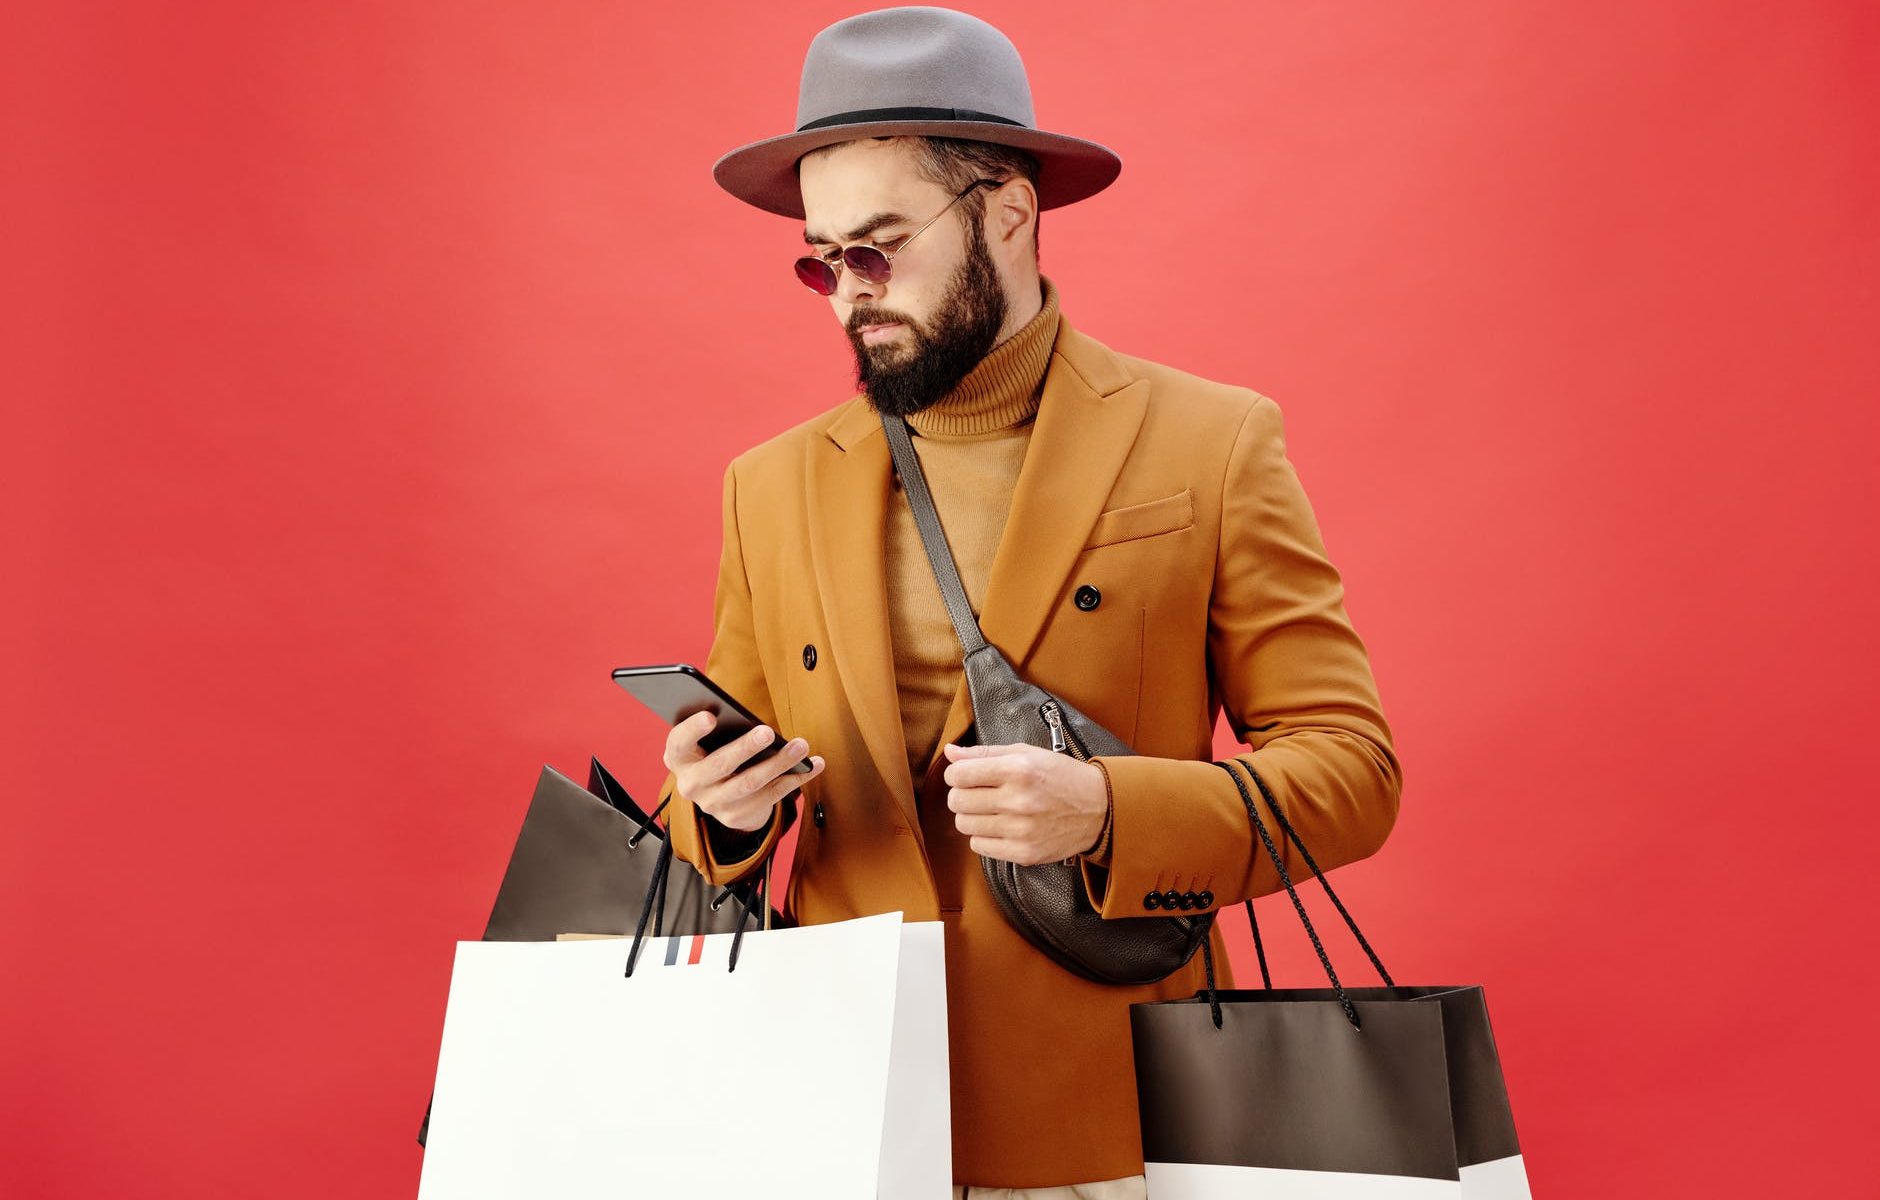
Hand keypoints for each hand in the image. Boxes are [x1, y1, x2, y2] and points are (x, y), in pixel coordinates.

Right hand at [663, 711, 825, 832]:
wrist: (719, 795)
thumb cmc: (715, 752)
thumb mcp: (708, 741)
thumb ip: (719, 729)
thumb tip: (748, 718)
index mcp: (678, 758)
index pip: (678, 742)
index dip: (692, 730)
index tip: (710, 716)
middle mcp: (691, 784)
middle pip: (720, 765)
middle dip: (745, 748)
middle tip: (768, 732)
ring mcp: (713, 804)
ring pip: (750, 783)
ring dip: (779, 763)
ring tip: (800, 746)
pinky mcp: (736, 817)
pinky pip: (770, 797)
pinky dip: (795, 779)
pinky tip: (813, 765)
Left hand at [941, 742, 1106, 865]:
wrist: (1099, 809)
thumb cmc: (1061, 777)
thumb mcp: (1027, 753)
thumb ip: (985, 752)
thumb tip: (950, 752)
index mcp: (1019, 770)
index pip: (959, 774)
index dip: (956, 774)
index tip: (964, 775)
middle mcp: (1019, 800)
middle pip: (957, 801)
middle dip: (961, 795)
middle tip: (978, 792)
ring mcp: (1021, 830)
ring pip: (964, 825)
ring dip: (971, 816)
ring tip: (991, 809)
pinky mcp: (1024, 853)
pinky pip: (979, 846)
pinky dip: (984, 836)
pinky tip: (1000, 826)